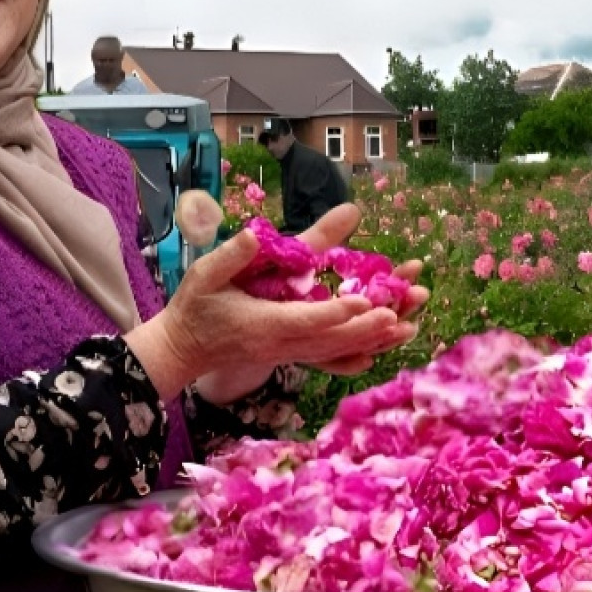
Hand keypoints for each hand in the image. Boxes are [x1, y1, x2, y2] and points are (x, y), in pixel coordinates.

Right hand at [124, 206, 418, 401]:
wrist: (183, 349)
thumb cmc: (194, 307)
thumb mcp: (205, 274)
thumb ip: (232, 255)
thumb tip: (255, 232)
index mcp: (262, 323)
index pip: (306, 319)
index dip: (337, 311)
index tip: (364, 299)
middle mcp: (280, 344)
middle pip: (332, 340)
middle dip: (368, 328)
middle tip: (401, 314)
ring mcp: (288, 354)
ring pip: (337, 352)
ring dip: (373, 340)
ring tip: (409, 328)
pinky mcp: (293, 355)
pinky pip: (331, 359)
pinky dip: (357, 355)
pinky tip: (382, 350)